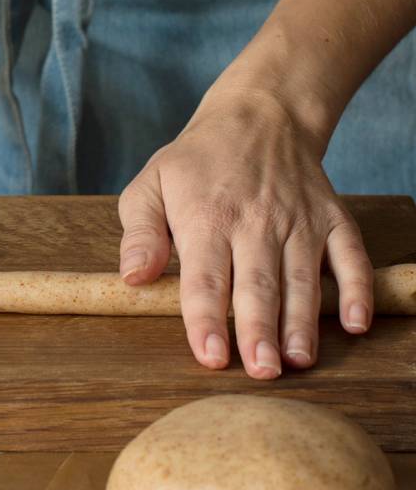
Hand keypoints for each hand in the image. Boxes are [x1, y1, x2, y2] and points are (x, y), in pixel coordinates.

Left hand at [117, 86, 372, 378]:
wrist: (259, 116)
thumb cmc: (195, 164)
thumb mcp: (149, 187)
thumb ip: (139, 235)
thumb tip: (133, 279)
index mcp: (206, 219)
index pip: (205, 279)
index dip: (207, 320)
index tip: (211, 357)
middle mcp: (255, 223)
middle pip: (258, 286)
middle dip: (260, 332)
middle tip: (261, 372)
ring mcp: (298, 221)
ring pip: (302, 279)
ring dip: (302, 323)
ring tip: (298, 362)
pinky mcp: (331, 218)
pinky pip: (349, 256)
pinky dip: (356, 289)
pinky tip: (355, 324)